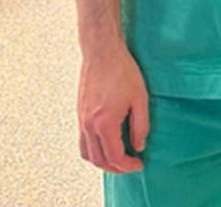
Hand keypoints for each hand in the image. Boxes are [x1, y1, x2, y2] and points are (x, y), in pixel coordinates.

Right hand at [77, 42, 149, 173]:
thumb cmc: (121, 70)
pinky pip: (82, 141)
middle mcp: (89, 125)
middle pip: (99, 160)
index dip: (128, 165)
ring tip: (118, 159)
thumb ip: (140, 126)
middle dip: (116, 168)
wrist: (102, 52)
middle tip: (130, 165)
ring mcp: (81, 119)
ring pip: (87, 154)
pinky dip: (93, 150)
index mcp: (104, 123)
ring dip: (102, 162)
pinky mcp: (80, 113)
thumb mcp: (140, 99)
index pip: (115, 157)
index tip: (139, 164)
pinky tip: (106, 144)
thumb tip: (139, 146)